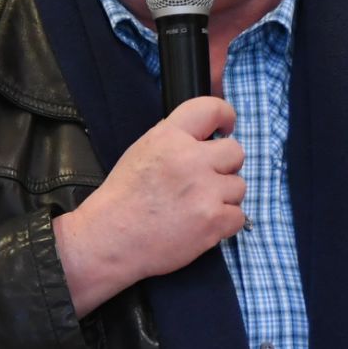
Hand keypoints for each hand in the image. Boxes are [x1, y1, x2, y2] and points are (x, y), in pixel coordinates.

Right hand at [53, 97, 244, 316]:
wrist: (109, 239)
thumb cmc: (122, 199)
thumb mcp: (142, 151)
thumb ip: (175, 140)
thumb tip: (205, 136)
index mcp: (169, 137)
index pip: (211, 109)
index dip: (225, 116)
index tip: (226, 127)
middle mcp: (190, 159)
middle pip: (235, 151)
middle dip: (225, 167)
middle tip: (206, 181)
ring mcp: (205, 190)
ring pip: (239, 186)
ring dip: (223, 197)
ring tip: (196, 208)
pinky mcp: (213, 220)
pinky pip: (238, 216)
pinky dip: (224, 223)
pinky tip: (202, 225)